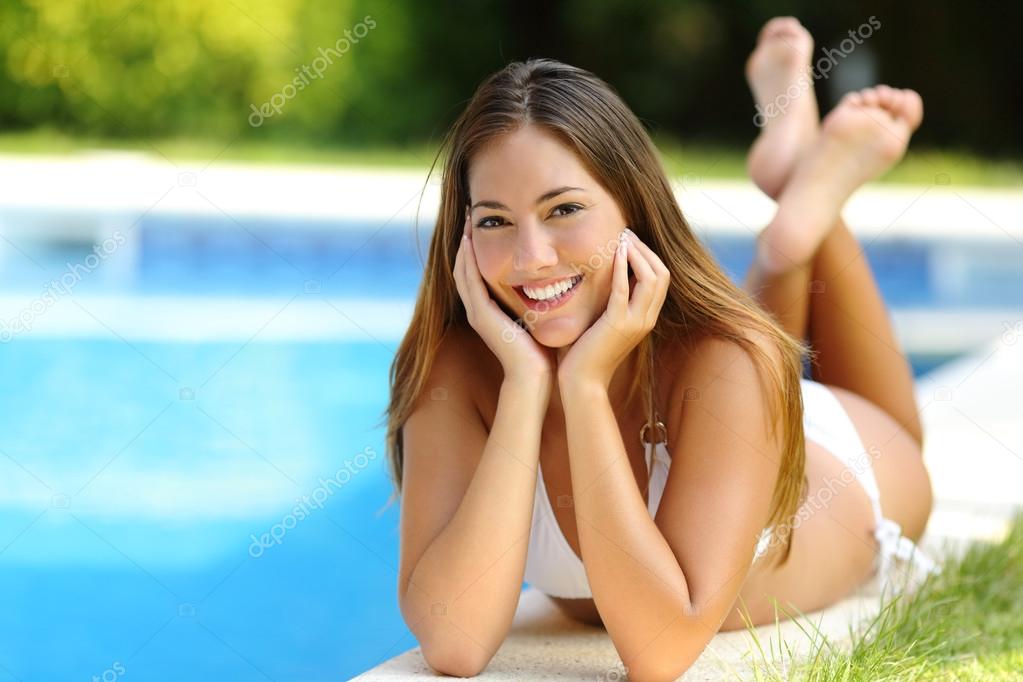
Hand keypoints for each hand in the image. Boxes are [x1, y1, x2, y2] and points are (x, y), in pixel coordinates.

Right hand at [453, 212, 556, 385]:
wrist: (535, 377)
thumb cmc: (542, 351)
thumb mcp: (537, 318)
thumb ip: (537, 301)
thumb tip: (552, 281)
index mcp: (489, 311)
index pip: (476, 273)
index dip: (476, 249)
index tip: (484, 224)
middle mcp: (478, 310)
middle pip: (464, 268)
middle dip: (466, 241)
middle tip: (470, 215)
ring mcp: (476, 313)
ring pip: (462, 271)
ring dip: (463, 245)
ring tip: (468, 221)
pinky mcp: (480, 315)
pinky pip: (469, 281)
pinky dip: (467, 261)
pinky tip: (469, 242)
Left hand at [556, 228, 669, 388]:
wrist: (582, 382)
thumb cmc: (586, 352)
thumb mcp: (605, 321)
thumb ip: (612, 301)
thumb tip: (606, 275)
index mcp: (645, 318)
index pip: (660, 279)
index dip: (648, 256)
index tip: (630, 240)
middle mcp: (646, 319)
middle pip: (662, 274)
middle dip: (646, 249)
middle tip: (627, 233)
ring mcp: (635, 322)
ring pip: (652, 278)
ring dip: (637, 254)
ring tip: (622, 238)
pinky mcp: (618, 324)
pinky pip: (625, 289)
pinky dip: (622, 268)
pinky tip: (615, 253)